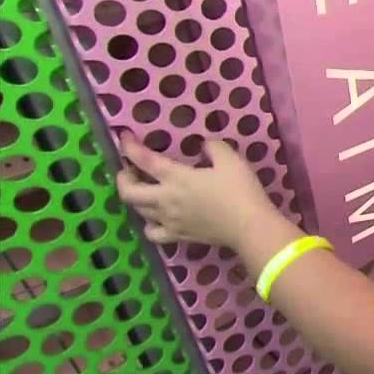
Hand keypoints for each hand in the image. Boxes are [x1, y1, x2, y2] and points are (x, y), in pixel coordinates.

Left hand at [115, 133, 280, 250]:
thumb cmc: (240, 191)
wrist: (249, 227)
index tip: (124, 137)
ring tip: (144, 190)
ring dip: (136, 198)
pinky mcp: (178, 236)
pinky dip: (149, 224)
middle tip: (130, 170)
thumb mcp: (231, 160)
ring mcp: (169, 221)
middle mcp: (165, 200)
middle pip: (129, 192)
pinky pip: (152, 233)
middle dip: (124, 178)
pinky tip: (157, 218)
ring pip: (138, 211)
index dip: (130, 147)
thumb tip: (204, 146)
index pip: (144, 160)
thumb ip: (213, 147)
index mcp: (176, 178)